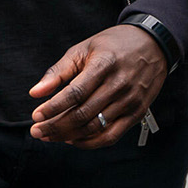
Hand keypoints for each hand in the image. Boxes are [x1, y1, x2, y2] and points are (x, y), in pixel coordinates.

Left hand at [28, 24, 169, 146]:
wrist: (153, 44)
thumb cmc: (113, 45)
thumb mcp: (84, 49)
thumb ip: (58, 71)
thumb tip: (35, 93)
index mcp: (104, 64)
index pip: (75, 93)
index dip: (53, 107)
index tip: (36, 116)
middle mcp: (119, 85)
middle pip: (82, 114)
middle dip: (55, 126)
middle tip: (37, 131)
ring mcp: (130, 101)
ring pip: (94, 127)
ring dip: (68, 135)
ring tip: (49, 136)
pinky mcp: (137, 113)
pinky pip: (111, 136)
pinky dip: (90, 142)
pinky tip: (73, 139)